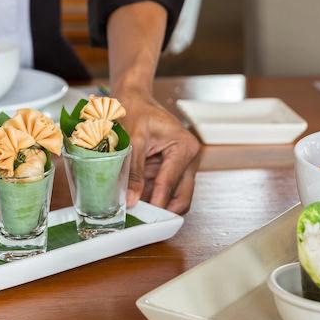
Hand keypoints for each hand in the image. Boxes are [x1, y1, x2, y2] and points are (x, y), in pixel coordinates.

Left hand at [116, 89, 200, 213]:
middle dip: (164, 209)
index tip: (148, 217)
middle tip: (145, 222)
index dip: (158, 201)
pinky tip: (137, 200)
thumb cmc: (136, 110)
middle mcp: (188, 158)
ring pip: (174, 195)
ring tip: (138, 213)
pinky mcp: (170, 168)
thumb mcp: (132, 139)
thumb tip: (131, 199)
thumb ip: (132, 171)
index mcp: (185, 147)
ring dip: (157, 204)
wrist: (134, 98)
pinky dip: (152, 196)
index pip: (171, 182)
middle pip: (182, 195)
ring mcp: (181, 165)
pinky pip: (163, 188)